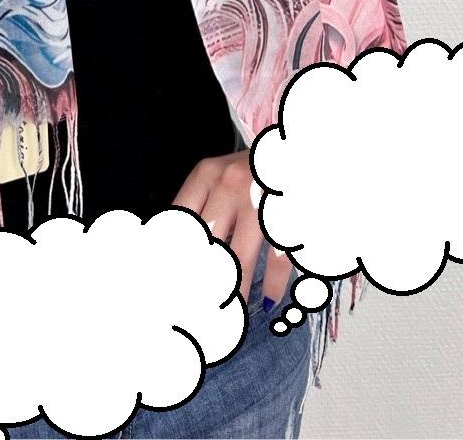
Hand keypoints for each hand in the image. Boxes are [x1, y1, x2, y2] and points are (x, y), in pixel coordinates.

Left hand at [172, 149, 292, 309]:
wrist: (295, 148)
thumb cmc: (251, 168)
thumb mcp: (217, 174)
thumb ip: (197, 205)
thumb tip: (172, 245)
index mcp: (205, 176)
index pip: (179, 221)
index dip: (172, 256)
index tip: (167, 287)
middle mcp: (229, 185)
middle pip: (208, 244)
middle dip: (203, 280)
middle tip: (198, 312)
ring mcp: (259, 200)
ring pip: (240, 258)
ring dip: (235, 291)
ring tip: (230, 315)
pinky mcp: (287, 213)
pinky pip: (277, 257)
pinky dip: (273, 284)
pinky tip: (268, 300)